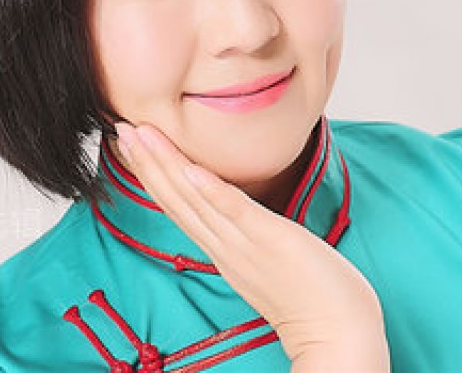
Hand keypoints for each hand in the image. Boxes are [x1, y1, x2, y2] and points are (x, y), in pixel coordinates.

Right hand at [114, 122, 389, 371]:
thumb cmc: (307, 291)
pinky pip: (235, 211)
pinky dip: (210, 190)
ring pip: (194, 199)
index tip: (133, 145)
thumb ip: (242, 231)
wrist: (339, 332)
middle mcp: (223, 245)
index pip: (177, 205)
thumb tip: (229, 209)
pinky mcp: (270, 239)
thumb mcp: (261, 256)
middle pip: (174, 199)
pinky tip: (189, 169)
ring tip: (140, 135)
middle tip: (122, 129)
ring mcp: (244, 243)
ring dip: (165, 165)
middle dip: (146, 162)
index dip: (151, 174)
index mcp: (220, 247)